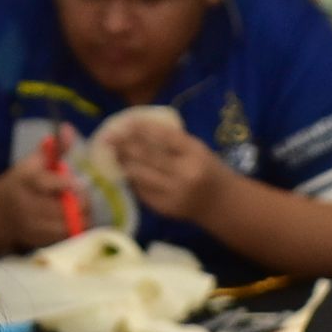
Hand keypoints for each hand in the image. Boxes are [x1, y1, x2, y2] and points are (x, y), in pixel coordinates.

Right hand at [0, 152, 79, 255]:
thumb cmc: (22, 184)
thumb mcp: (34, 163)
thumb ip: (54, 148)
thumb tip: (69, 128)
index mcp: (25, 180)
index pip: (47, 182)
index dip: (67, 183)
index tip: (78, 182)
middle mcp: (26, 204)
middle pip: (63, 207)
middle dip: (81, 202)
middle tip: (85, 196)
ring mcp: (31, 225)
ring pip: (67, 225)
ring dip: (81, 218)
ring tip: (82, 209)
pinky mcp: (37, 241)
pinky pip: (65, 237)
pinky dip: (74, 230)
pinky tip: (73, 220)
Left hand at [110, 123, 225, 222]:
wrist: (222, 204)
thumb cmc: (209, 170)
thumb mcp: (198, 149)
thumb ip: (173, 141)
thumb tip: (137, 128)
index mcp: (195, 153)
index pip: (163, 136)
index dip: (141, 129)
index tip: (125, 123)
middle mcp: (184, 173)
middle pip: (147, 155)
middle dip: (125, 144)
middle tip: (109, 136)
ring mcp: (173, 193)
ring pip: (140, 174)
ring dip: (123, 162)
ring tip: (110, 152)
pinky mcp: (165, 208)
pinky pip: (142, 191)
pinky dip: (131, 179)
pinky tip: (122, 170)